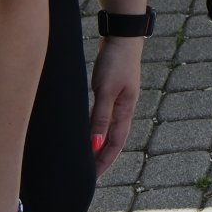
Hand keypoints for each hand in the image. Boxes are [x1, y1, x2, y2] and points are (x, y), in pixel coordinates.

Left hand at [89, 36, 144, 176]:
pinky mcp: (110, 89)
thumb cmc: (116, 61)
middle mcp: (124, 107)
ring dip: (98, 142)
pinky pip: (102, 115)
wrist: (122, 35)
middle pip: (113, 138)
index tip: (93, 176)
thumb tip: (96, 144)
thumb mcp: (106, 90)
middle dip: (102, 156)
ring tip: (85, 157)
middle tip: (88, 173)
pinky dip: (95, 127)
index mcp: (126, 109)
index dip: (105, 160)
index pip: (116, 142)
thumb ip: (100, 117)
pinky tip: (86, 130)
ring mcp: (118, 98)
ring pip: (107, 127)